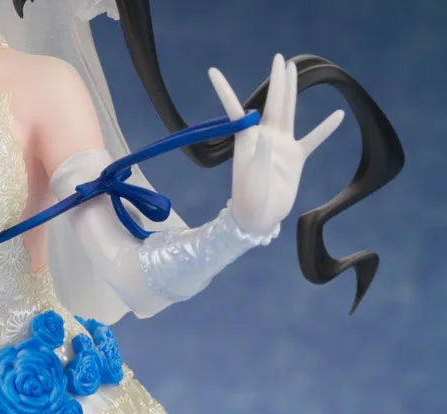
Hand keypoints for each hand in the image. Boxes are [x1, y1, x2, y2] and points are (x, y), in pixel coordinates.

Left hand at [209, 54, 344, 236]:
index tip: (212, 72)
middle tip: (279, 58)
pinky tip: (338, 115)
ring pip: (289, 112)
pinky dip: (325, 129)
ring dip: (292, 92)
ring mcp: (281, 146)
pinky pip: (312, 140)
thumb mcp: (252, 179)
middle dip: (276, 80)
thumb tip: (267, 138)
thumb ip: (260, 158)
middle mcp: (264, 137)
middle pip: (272, 102)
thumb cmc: (249, 200)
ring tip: (294, 70)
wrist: (259, 218)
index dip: (224, 90)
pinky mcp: (295, 158)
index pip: (235, 109)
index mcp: (247, 140)